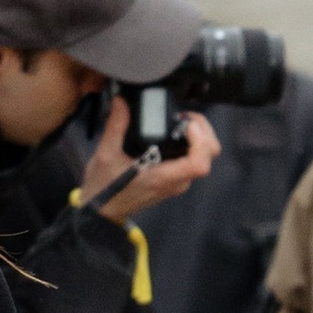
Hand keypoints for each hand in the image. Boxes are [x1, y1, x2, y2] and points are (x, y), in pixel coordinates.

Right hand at [83, 100, 220, 220]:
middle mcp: (176, 181)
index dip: (200, 140)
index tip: (185, 123)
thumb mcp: (105, 155)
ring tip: (179, 121)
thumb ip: (116, 126)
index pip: (199, 163)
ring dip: (199, 135)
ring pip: (205, 157)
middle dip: (203, 131)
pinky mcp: (175, 179)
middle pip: (209, 155)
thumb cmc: (104, 188)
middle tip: (182, 117)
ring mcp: (178, 182)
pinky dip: (192, 143)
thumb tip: (121, 101)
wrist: (103, 211)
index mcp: (162, 178)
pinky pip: (194, 160)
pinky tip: (174, 132)